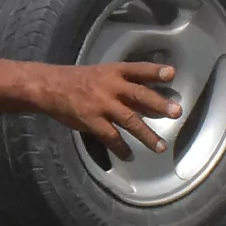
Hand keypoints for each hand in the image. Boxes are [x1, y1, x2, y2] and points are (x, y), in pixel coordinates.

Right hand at [31, 62, 180, 159]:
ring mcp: (101, 104)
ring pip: (129, 120)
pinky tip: (129, 155)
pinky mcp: (91, 120)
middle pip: (138, 95)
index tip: (172, 73)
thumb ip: (125, 88)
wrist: (48, 86)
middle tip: (176, 112)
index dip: (154, 72)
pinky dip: (121, 148)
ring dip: (146, 134)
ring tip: (160, 147)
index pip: (137, 69)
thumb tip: (152, 103)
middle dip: (158, 104)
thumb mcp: (101, 76)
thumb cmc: (77, 80)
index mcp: (113, 72)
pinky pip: (110, 136)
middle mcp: (110, 86)